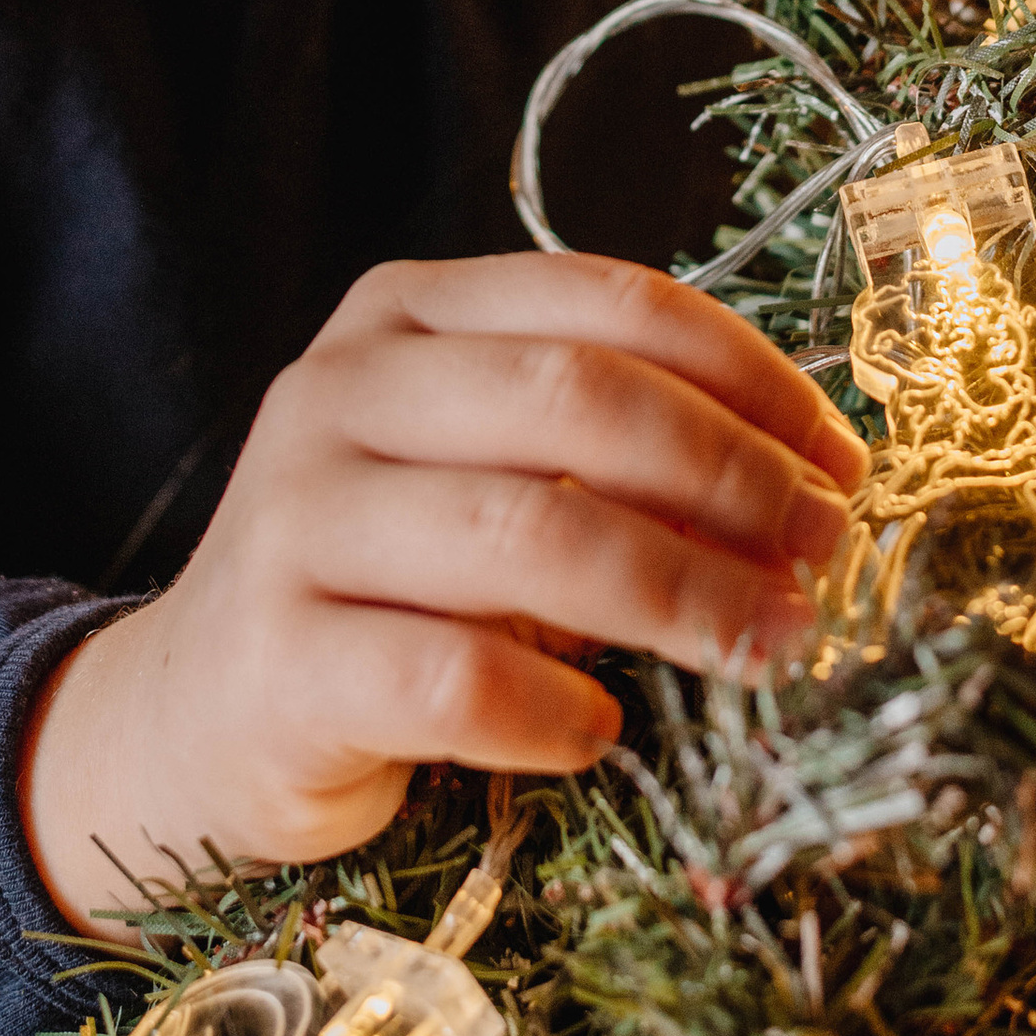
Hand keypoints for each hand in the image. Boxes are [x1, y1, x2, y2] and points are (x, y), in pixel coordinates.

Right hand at [19, 250, 867, 922]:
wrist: (194, 718)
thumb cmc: (388, 587)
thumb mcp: (483, 474)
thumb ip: (604, 450)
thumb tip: (810, 482)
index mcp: (406, 314)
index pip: (608, 303)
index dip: (749, 377)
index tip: (841, 461)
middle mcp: (337, 391)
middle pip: (578, 402)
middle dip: (731, 480)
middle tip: (821, 558)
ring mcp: (293, 520)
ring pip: (529, 532)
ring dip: (681, 595)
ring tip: (763, 648)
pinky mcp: (276, 660)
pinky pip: (452, 676)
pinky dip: (555, 708)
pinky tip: (598, 732)